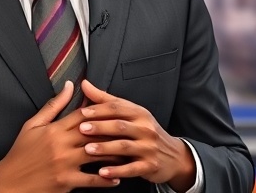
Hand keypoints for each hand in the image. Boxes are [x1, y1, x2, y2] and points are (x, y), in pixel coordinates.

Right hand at [0, 81, 120, 192]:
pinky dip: (106, 179)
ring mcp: (65, 163)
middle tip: (129, 130)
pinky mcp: (66, 181)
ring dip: (115, 154)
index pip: (83, 114)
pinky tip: (116, 177)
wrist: (8, 183)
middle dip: (112, 131)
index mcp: (54, 129)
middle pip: (94, 132)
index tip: (115, 110)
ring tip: (128, 152)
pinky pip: (91, 180)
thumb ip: (53, 106)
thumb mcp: (32, 126)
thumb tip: (68, 86)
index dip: (100, 110)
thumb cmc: (21, 154)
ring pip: (96, 155)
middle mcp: (61, 144)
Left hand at [78, 80, 196, 191]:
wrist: (173, 156)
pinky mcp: (150, 166)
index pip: (118, 108)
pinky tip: (102, 172)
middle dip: (100, 127)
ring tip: (87, 150)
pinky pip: (131, 168)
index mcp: (139, 113)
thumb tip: (84, 83)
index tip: (82, 112)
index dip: (100, 109)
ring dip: (105, 148)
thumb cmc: (145, 132)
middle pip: (120, 126)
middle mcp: (145, 128)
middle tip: (81, 129)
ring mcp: (149, 147)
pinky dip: (116, 170)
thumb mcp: (130, 114)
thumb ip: (106, 100)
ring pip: (124, 147)